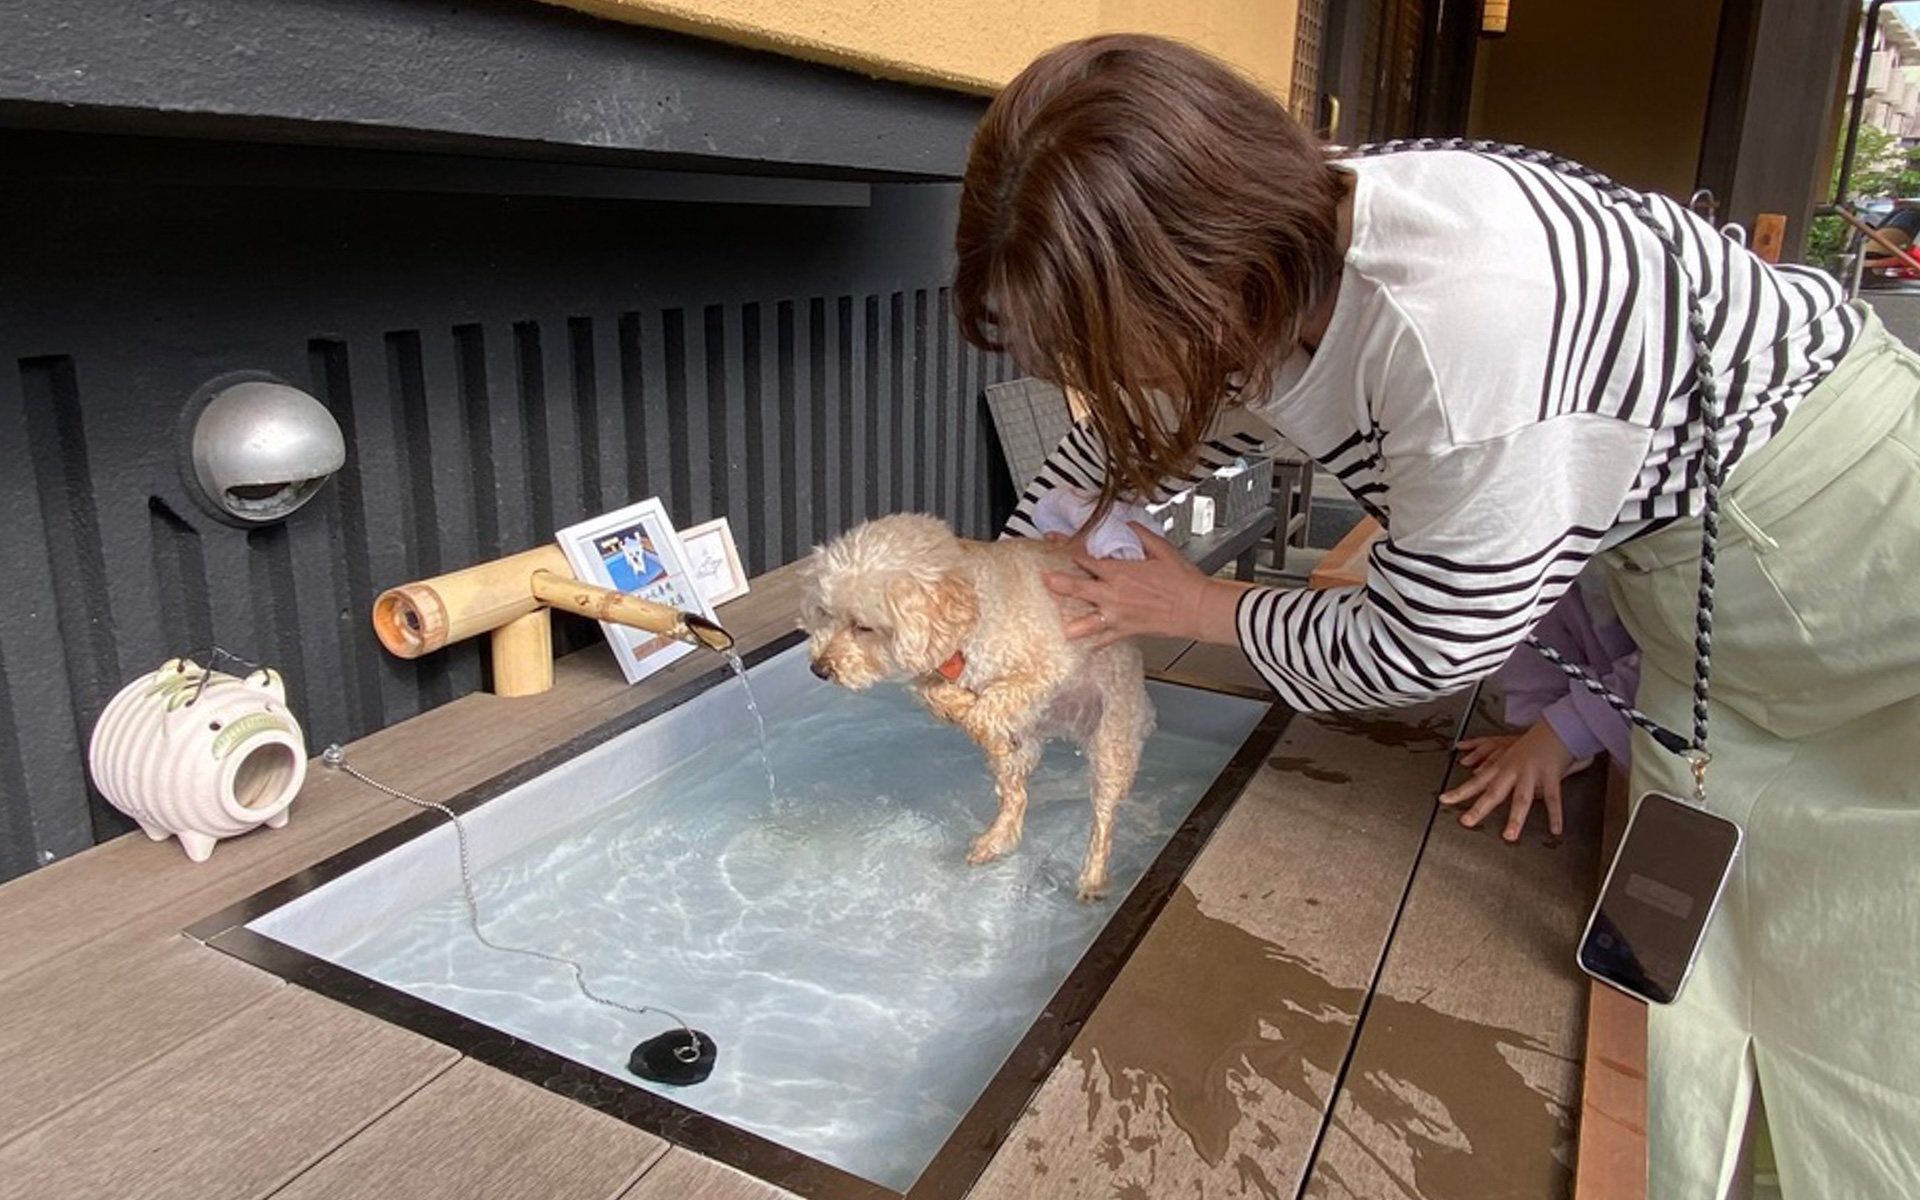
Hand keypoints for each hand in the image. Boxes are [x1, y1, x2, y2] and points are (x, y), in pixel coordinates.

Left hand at [1043, 523, 1242, 646]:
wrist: (1197, 606)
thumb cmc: (1183, 580)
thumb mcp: (1161, 549)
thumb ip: (1140, 536)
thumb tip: (1128, 524)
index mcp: (1119, 571)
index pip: (1085, 558)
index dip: (1067, 548)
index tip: (1054, 543)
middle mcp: (1114, 593)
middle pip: (1078, 588)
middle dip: (1058, 584)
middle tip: (1045, 581)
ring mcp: (1118, 614)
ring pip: (1087, 621)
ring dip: (1073, 624)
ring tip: (1061, 627)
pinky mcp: (1127, 630)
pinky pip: (1106, 639)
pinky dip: (1096, 644)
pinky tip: (1086, 648)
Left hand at [1437, 721, 1577, 841]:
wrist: (1555, 727)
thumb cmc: (1532, 743)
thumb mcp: (1508, 752)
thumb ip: (1492, 764)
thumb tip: (1474, 771)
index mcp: (1501, 766)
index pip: (1476, 781)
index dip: (1459, 791)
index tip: (1443, 800)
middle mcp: (1513, 770)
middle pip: (1493, 792)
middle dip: (1479, 808)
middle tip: (1466, 822)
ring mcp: (1531, 773)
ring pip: (1521, 798)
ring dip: (1515, 818)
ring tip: (1509, 836)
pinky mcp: (1551, 775)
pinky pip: (1552, 798)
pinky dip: (1555, 815)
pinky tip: (1554, 830)